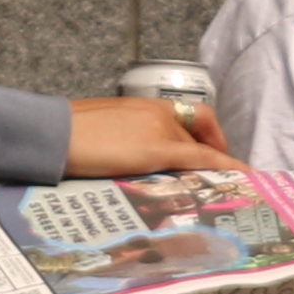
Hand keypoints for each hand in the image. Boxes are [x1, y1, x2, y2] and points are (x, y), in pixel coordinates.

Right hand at [62, 93, 236, 178]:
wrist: (51, 135)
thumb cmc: (61, 136)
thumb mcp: (95, 132)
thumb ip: (115, 141)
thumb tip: (119, 160)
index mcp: (141, 105)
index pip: (187, 116)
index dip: (206, 134)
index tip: (210, 152)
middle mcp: (157, 112)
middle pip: (197, 136)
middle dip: (212, 158)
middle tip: (221, 179)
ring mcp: (159, 129)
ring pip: (201, 149)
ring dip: (219, 167)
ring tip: (234, 188)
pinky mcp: (157, 150)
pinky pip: (202, 158)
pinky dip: (226, 167)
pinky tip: (242, 178)